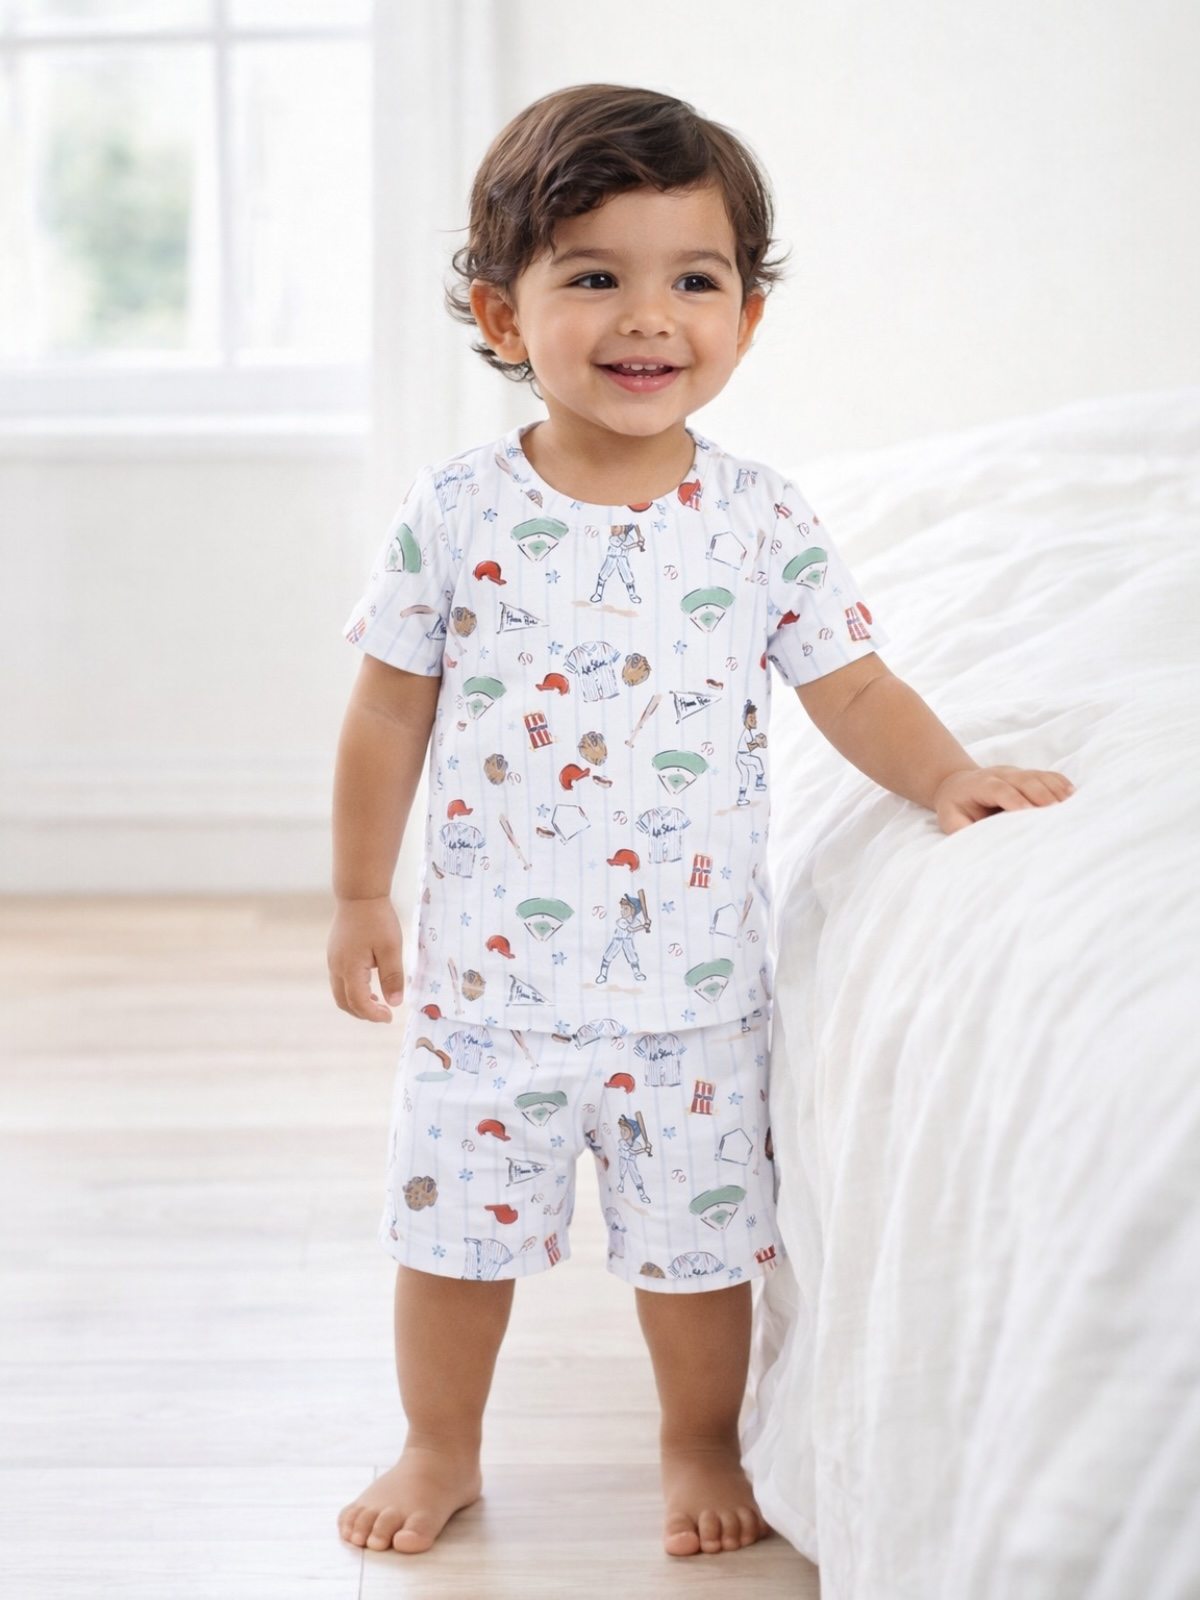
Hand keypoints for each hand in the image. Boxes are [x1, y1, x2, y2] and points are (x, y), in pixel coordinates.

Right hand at [327, 895, 405, 1021]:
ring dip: (357, 1002)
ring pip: (340, 993)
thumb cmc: (377, 919)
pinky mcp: (334, 954)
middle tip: (383, 1014)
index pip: (358, 1003)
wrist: (359, 894)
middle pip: (344, 1003)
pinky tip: (369, 984)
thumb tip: (395, 1003)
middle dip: (363, 1013)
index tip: (390, 1017)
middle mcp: (336, 967)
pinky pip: (340, 980)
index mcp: (350, 969)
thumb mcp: (391, 948)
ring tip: (378, 1001)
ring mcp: (332, 960)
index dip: (373, 1015)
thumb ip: (393, 977)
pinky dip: (352, 990)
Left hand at [933, 765, 1074, 834]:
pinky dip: (1061, 785)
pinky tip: (1073, 797)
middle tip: (1057, 812)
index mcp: (980, 785)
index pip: (999, 789)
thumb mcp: (949, 819)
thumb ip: (960, 829)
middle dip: (1041, 795)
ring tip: (1071, 806)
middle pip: (1024, 780)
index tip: (1028, 811)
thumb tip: (974, 842)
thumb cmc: (955, 806)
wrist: (957, 783)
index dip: (1013, 799)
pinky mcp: (1028, 774)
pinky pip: (1048, 776)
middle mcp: (1001, 774)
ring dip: (1055, 791)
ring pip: (1039, 777)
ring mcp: (1016, 772)